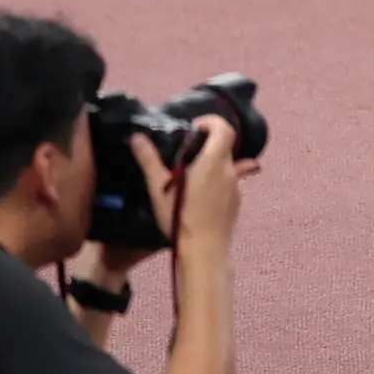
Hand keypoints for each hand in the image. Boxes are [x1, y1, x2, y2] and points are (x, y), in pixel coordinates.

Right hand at [127, 117, 246, 255]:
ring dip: (211, 164)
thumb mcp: (158, 187)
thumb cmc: (181, 217)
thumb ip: (148, 159)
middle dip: (207, 143)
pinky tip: (198, 196)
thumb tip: (137, 137)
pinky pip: (228, 184)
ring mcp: (236, 188)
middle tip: (186, 152)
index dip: (212, 122)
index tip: (194, 128)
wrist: (204, 251)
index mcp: (214, 162)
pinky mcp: (236, 203)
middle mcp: (229, 171)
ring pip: (227, 166)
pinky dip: (216, 182)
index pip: (225, 128)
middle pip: (225, 146)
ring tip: (189, 177)